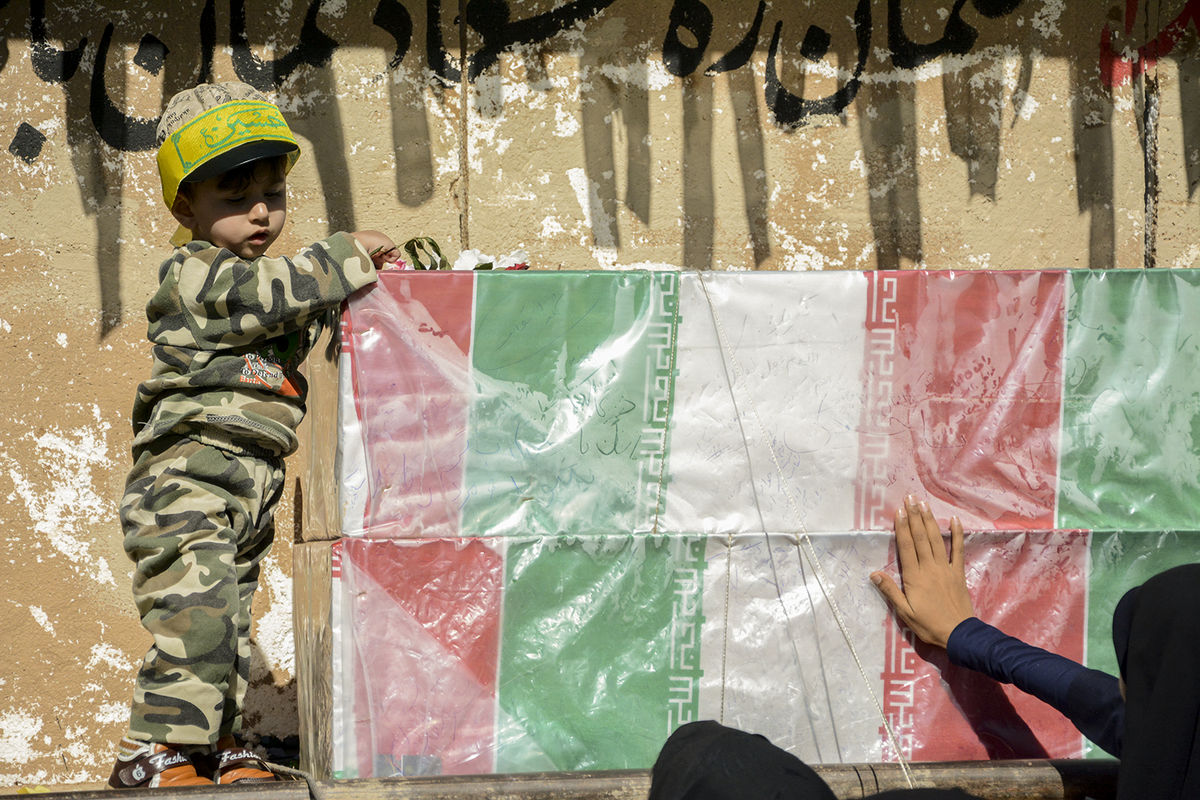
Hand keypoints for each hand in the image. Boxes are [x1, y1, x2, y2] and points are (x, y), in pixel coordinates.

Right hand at [870, 496, 974, 648]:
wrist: (959, 633)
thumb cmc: (928, 625)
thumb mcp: (904, 612)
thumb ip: (890, 591)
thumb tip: (873, 574)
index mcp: (915, 577)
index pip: (907, 547)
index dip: (902, 528)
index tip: (898, 511)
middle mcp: (930, 568)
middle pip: (921, 538)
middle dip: (914, 517)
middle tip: (910, 499)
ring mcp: (946, 568)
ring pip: (937, 540)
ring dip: (930, 521)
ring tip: (924, 504)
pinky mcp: (958, 572)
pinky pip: (958, 550)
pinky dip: (958, 534)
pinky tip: (954, 520)